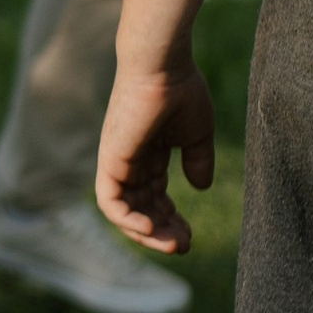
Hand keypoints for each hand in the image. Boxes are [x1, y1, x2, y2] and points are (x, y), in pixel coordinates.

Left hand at [96, 56, 214, 257]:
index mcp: (148, 154)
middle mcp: (129, 161)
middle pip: (140, 208)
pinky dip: (129, 221)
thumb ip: (198, 161)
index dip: (171, 219)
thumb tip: (201, 188)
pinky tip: (152, 229)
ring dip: (147, 234)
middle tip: (184, 246)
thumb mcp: (196, 133)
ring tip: (173, 245)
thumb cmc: (181, 90)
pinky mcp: (111, 161)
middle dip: (162, 232)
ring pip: (124, 212)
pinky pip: (111, 203)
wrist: (163, 65)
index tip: (190, 235)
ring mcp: (117, 162)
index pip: (154, 196)